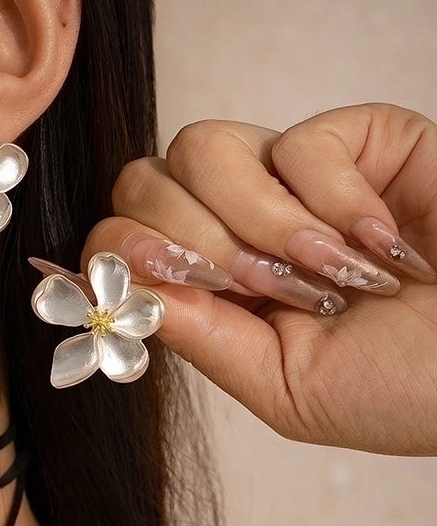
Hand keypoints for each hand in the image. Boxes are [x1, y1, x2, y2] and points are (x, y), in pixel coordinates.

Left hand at [82, 103, 436, 455]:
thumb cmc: (408, 385)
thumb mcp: (284, 386)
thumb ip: (199, 337)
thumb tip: (118, 290)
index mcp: (212, 279)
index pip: (119, 233)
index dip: (125, 251)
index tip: (175, 282)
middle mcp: (236, 219)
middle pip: (143, 181)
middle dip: (200, 244)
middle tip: (272, 289)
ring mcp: (288, 174)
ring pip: (201, 149)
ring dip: (262, 224)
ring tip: (329, 272)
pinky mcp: (353, 138)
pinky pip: (297, 143)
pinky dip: (337, 204)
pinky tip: (384, 244)